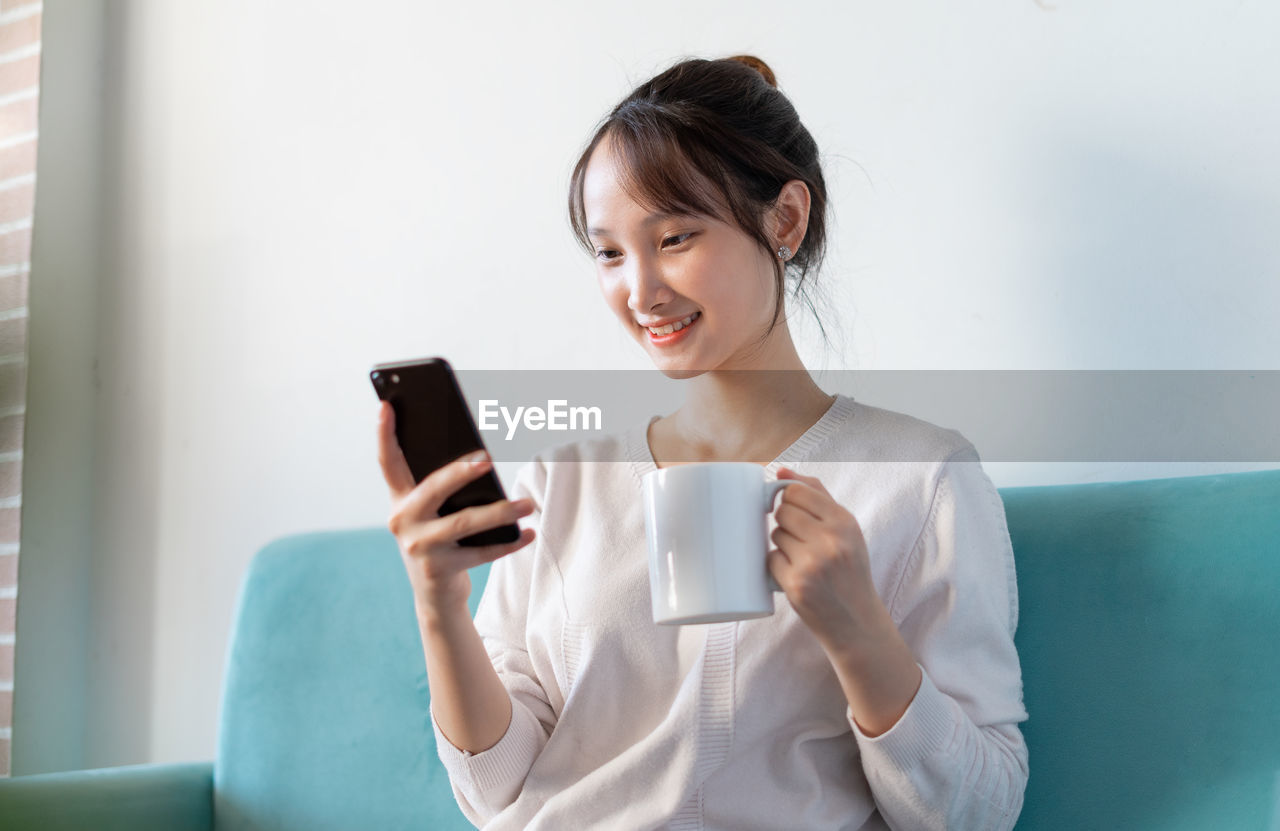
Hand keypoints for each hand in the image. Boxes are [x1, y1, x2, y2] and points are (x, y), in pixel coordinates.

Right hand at [376, 400, 535, 613]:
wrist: (435, 596)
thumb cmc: (440, 543)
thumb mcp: (433, 516)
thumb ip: (444, 491)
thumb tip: (481, 462)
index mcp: (399, 501)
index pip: (388, 462)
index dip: (384, 434)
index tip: (386, 405)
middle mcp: (402, 522)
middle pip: (434, 487)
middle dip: (462, 471)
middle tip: (489, 458)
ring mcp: (419, 547)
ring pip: (465, 522)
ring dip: (501, 512)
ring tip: (528, 504)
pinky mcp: (438, 570)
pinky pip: (481, 552)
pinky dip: (509, 543)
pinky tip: (528, 533)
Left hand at [766, 466, 885, 653]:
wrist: (857, 621)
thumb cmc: (848, 570)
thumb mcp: (846, 530)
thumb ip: (817, 495)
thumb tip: (779, 470)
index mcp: (845, 522)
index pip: (796, 490)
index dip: (789, 500)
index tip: (794, 511)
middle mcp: (831, 540)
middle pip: (782, 511)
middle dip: (786, 524)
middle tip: (802, 541)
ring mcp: (812, 563)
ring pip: (775, 535)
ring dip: (782, 545)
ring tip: (803, 560)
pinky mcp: (795, 584)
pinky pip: (770, 559)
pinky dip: (778, 566)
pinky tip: (795, 575)